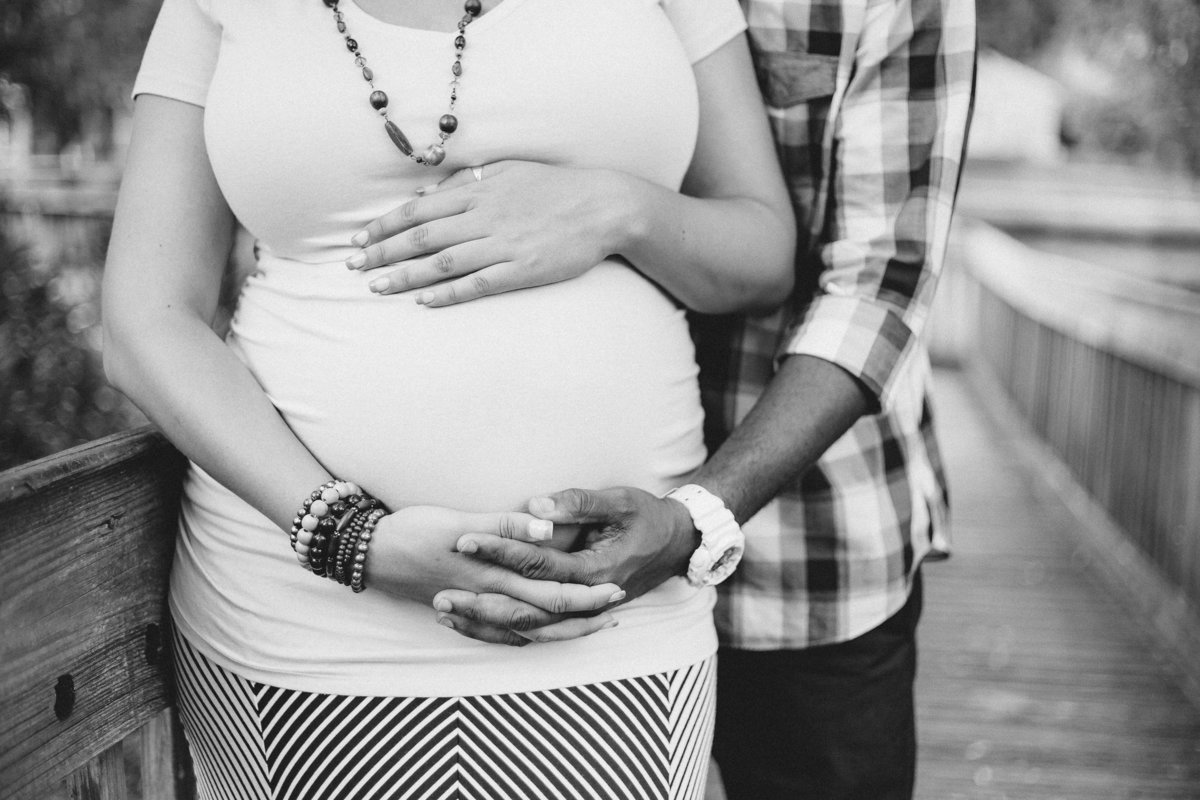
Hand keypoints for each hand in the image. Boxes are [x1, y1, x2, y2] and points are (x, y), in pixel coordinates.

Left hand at [347, 161, 625, 305]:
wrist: (604, 206)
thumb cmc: (557, 187)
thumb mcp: (510, 170)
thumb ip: (469, 181)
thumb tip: (431, 192)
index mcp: (478, 191)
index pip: (418, 209)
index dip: (384, 225)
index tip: (358, 239)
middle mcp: (484, 216)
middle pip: (421, 236)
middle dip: (382, 252)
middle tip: (353, 268)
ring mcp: (503, 244)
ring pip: (442, 261)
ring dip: (406, 275)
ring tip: (377, 287)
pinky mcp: (522, 269)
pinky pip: (477, 283)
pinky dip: (448, 293)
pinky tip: (424, 301)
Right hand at [365, 505, 623, 645]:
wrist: (367, 552)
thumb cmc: (414, 530)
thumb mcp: (460, 522)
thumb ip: (505, 526)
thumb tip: (546, 530)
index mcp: (493, 576)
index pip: (550, 593)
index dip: (584, 595)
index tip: (614, 590)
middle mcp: (487, 598)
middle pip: (544, 616)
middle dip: (582, 616)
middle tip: (614, 611)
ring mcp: (473, 607)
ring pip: (524, 628)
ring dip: (558, 628)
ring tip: (588, 625)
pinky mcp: (459, 608)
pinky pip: (495, 633)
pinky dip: (519, 636)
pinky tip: (533, 636)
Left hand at [432, 488, 697, 642]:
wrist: (677, 544)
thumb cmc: (647, 516)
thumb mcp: (619, 500)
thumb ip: (578, 504)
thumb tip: (536, 508)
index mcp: (595, 568)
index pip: (537, 563)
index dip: (499, 551)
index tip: (464, 539)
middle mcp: (586, 598)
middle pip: (525, 607)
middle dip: (480, 600)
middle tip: (439, 591)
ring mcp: (582, 612)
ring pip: (528, 629)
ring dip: (486, 623)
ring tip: (444, 613)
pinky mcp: (577, 616)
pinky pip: (536, 634)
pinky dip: (504, 633)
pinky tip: (471, 626)